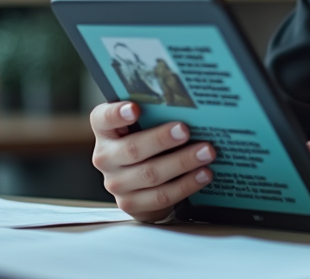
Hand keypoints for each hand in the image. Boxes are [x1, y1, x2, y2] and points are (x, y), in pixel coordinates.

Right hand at [88, 101, 215, 221]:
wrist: (142, 184)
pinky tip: (204, 174)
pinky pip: (161, 196)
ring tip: (206, 152)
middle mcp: (105, 157)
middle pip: (132, 148)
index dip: (116, 113)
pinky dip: (186, 184)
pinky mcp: (131, 204)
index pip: (102, 118)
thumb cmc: (149, 144)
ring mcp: (116, 183)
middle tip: (186, 130)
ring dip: (182, 162)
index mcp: (106, 131)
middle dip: (161, 139)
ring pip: (150, 174)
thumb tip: (191, 104)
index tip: (135, 108)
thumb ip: (157, 115)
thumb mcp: (146, 126)